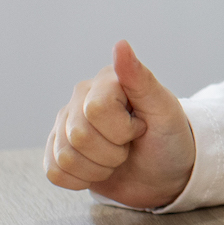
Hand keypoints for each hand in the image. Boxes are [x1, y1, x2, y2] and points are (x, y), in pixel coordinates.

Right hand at [43, 39, 196, 208]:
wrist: (165, 174)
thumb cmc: (169, 139)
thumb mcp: (164, 110)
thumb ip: (141, 79)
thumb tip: (121, 45)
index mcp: (107, 81)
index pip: (96, 110)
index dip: (122, 129)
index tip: (141, 128)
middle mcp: (81, 98)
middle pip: (79, 136)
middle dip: (112, 152)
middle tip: (129, 147)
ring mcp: (65, 124)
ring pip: (65, 157)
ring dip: (99, 169)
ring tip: (116, 159)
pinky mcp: (58, 151)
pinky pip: (54, 172)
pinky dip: (81, 180)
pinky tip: (98, 170)